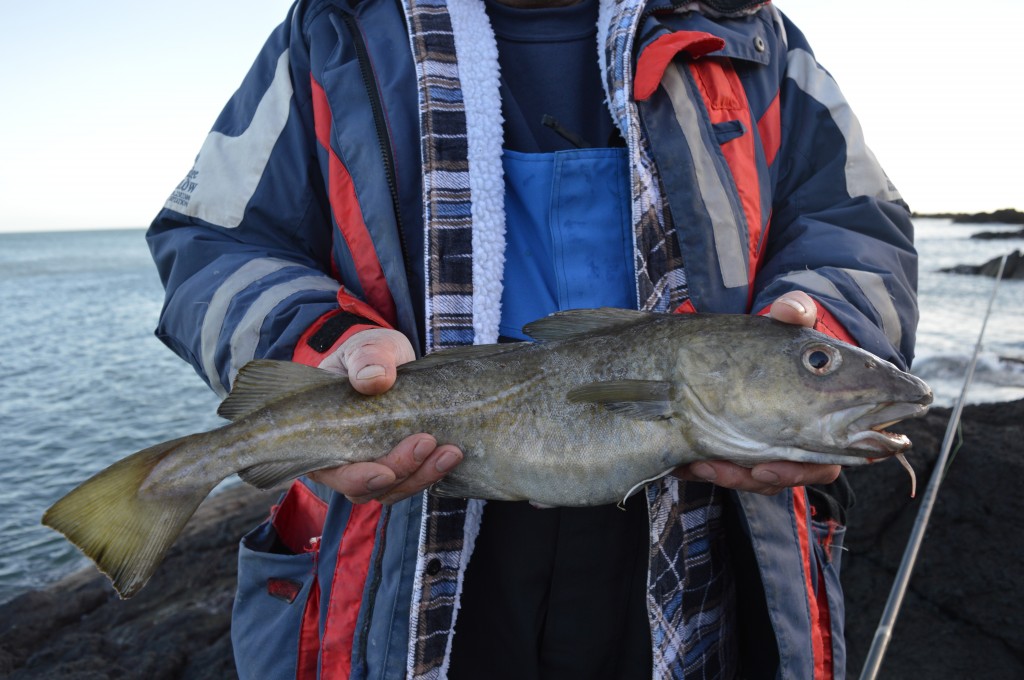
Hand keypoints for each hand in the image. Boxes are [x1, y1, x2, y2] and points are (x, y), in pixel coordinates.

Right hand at [308, 328, 462, 503]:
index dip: (356, 479)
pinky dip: (433, 472)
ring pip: (393, 489)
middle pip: (366, 487)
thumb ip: (366, 359)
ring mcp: (372, 465)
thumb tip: (374, 380)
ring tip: (450, 452)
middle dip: (401, 470)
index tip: (385, 473)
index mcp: (321, 435)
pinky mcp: (399, 465)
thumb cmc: (370, 355)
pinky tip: (452, 455)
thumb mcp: (366, 347)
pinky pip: (413, 480)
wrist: (394, 360)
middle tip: (428, 442)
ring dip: (423, 475)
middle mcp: (342, 458)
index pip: (329, 471)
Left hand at [672, 291, 840, 494]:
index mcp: (819, 421)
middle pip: (784, 478)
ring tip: (702, 464)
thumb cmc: (778, 338)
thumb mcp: (786, 322)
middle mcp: (796, 442)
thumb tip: (791, 310)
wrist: (740, 345)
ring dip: (728, 476)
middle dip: (756, 479)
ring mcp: (764, 448)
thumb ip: (795, 312)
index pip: (823, 461)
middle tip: (732, 469)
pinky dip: (705, 470)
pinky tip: (687, 462)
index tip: (771, 464)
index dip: (801, 470)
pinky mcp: (733, 450)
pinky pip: (722, 472)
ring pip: (753, 480)